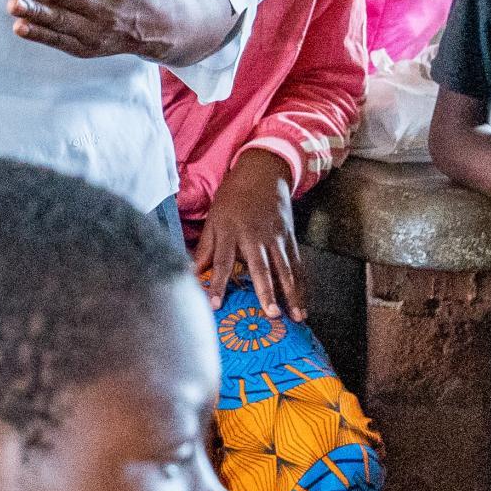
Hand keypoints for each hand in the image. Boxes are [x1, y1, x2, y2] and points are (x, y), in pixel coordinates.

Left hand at [194, 150, 304, 319]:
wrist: (263, 172)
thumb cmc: (232, 199)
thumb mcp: (213, 220)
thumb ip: (204, 250)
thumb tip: (188, 274)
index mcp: (231, 231)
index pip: (223, 262)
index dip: (218, 284)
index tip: (215, 305)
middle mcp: (255, 236)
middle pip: (261, 267)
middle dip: (266, 291)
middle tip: (271, 314)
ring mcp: (276, 237)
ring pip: (286, 269)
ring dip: (292, 294)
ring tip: (296, 317)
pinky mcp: (290, 238)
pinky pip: (297, 265)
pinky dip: (302, 285)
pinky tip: (303, 304)